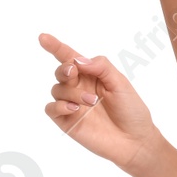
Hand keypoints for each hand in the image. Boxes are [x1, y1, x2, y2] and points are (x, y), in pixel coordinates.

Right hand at [39, 32, 159, 170]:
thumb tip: (77, 60)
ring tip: (91, 102)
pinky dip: (60, 105)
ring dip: (72, 92)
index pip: (71, 58)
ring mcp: (71, 104)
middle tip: (74, 73)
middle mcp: (79, 87)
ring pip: (57, 89)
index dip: (56, 46)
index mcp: (92, 75)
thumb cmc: (131, 110)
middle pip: (61, 71)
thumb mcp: (121, 83)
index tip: (43, 37)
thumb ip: (101, 67)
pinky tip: (75, 109)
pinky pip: (51, 108)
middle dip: (65, 70)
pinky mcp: (66, 121)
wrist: (134, 140)